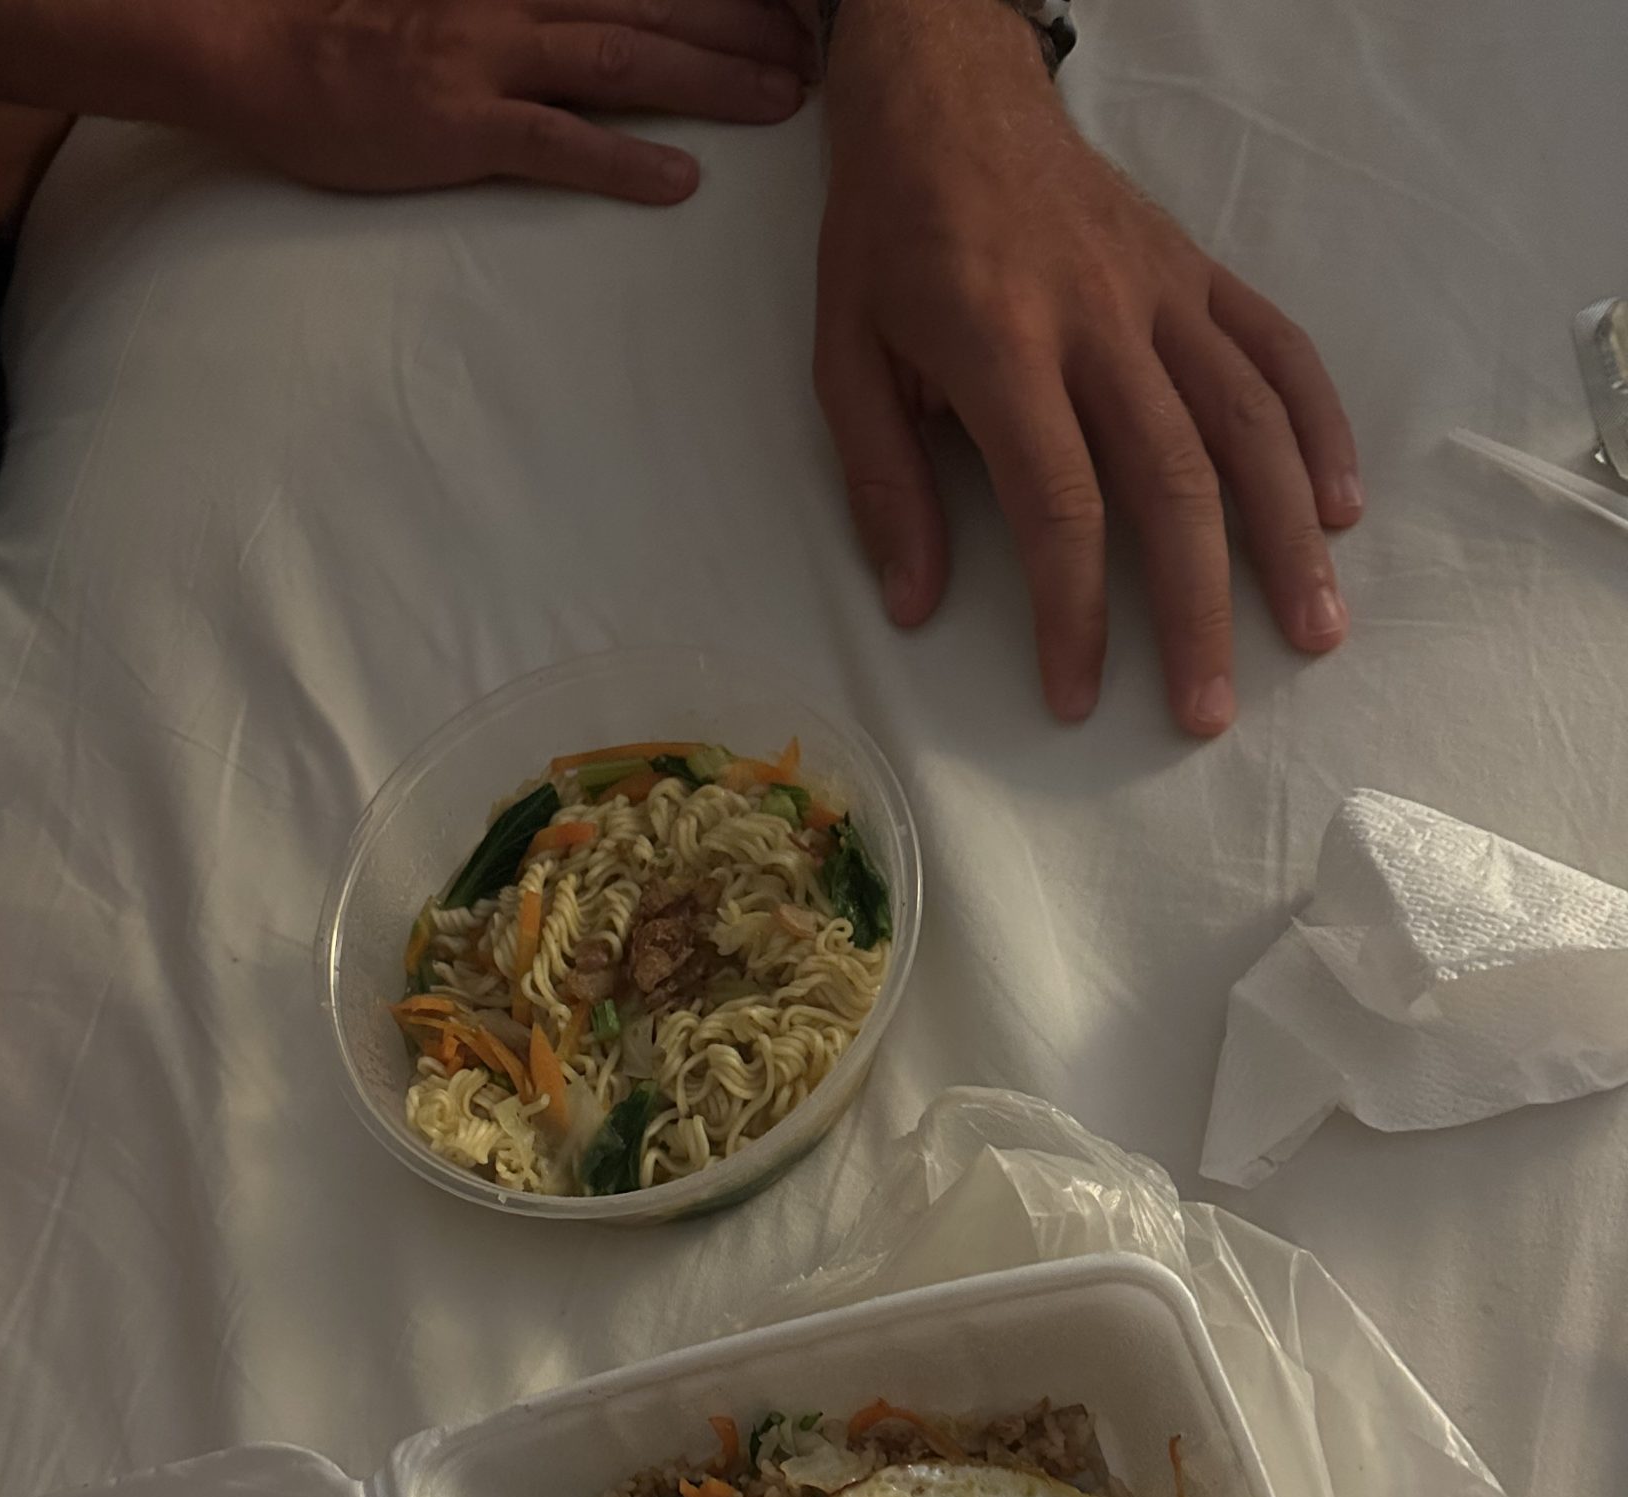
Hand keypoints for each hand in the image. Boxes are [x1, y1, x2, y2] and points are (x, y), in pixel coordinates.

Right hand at [205, 0, 813, 205]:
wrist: (259, 50)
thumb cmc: (355, 35)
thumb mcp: (457, 2)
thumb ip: (535, 9)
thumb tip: (599, 22)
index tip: (786, 5)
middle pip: (654, 0)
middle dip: (745, 23)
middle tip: (817, 53)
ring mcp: (488, 58)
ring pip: (625, 58)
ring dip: (711, 79)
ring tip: (783, 103)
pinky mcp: (460, 123)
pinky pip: (556, 140)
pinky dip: (623, 158)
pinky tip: (681, 180)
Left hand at [813, 0, 1361, 733]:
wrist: (946, 99)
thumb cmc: (888, 241)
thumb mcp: (844, 361)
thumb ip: (883, 484)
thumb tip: (914, 606)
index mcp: (1002, 347)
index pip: (1059, 504)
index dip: (1074, 611)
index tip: (1078, 695)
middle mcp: (1097, 320)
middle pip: (1172, 481)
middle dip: (1197, 608)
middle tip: (1210, 709)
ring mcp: (1162, 291)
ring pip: (1247, 421)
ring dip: (1288, 535)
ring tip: (1316, 630)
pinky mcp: (1198, 271)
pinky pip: (1277, 348)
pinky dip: (1318, 427)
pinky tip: (1341, 507)